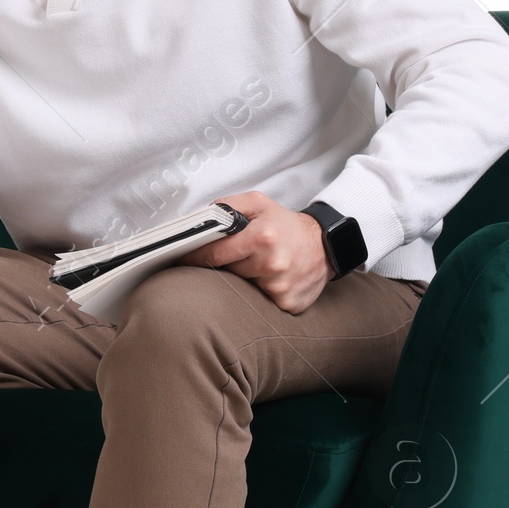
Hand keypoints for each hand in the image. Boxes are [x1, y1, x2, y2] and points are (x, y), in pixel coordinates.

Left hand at [176, 190, 333, 314]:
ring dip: (243, 279)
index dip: (195, 257)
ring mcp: (280, 287)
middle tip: (234, 257)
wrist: (326, 245)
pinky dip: (259, 293)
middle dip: (225, 265)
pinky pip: (260, 302)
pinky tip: (269, 280)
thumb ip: (227, 206)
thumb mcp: (258, 203)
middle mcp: (272, 264)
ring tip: (256, 265)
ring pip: (242, 288)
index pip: (215, 253)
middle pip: (227, 272)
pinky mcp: (288, 303)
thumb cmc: (287, 225)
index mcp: (262, 237)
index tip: (182, 260)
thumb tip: (201, 219)